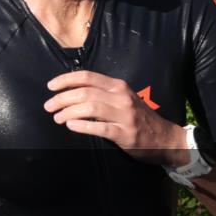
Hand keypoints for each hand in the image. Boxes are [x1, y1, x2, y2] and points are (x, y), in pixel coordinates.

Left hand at [44, 71, 186, 166]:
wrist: (166, 139)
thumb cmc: (138, 118)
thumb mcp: (123, 99)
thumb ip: (102, 94)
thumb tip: (71, 92)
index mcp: (118, 86)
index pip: (87, 77)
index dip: (66, 80)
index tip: (51, 86)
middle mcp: (121, 97)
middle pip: (85, 92)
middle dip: (62, 98)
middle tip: (48, 106)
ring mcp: (124, 115)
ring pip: (90, 108)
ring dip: (68, 112)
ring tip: (57, 118)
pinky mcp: (125, 134)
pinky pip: (99, 128)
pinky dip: (82, 126)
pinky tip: (70, 126)